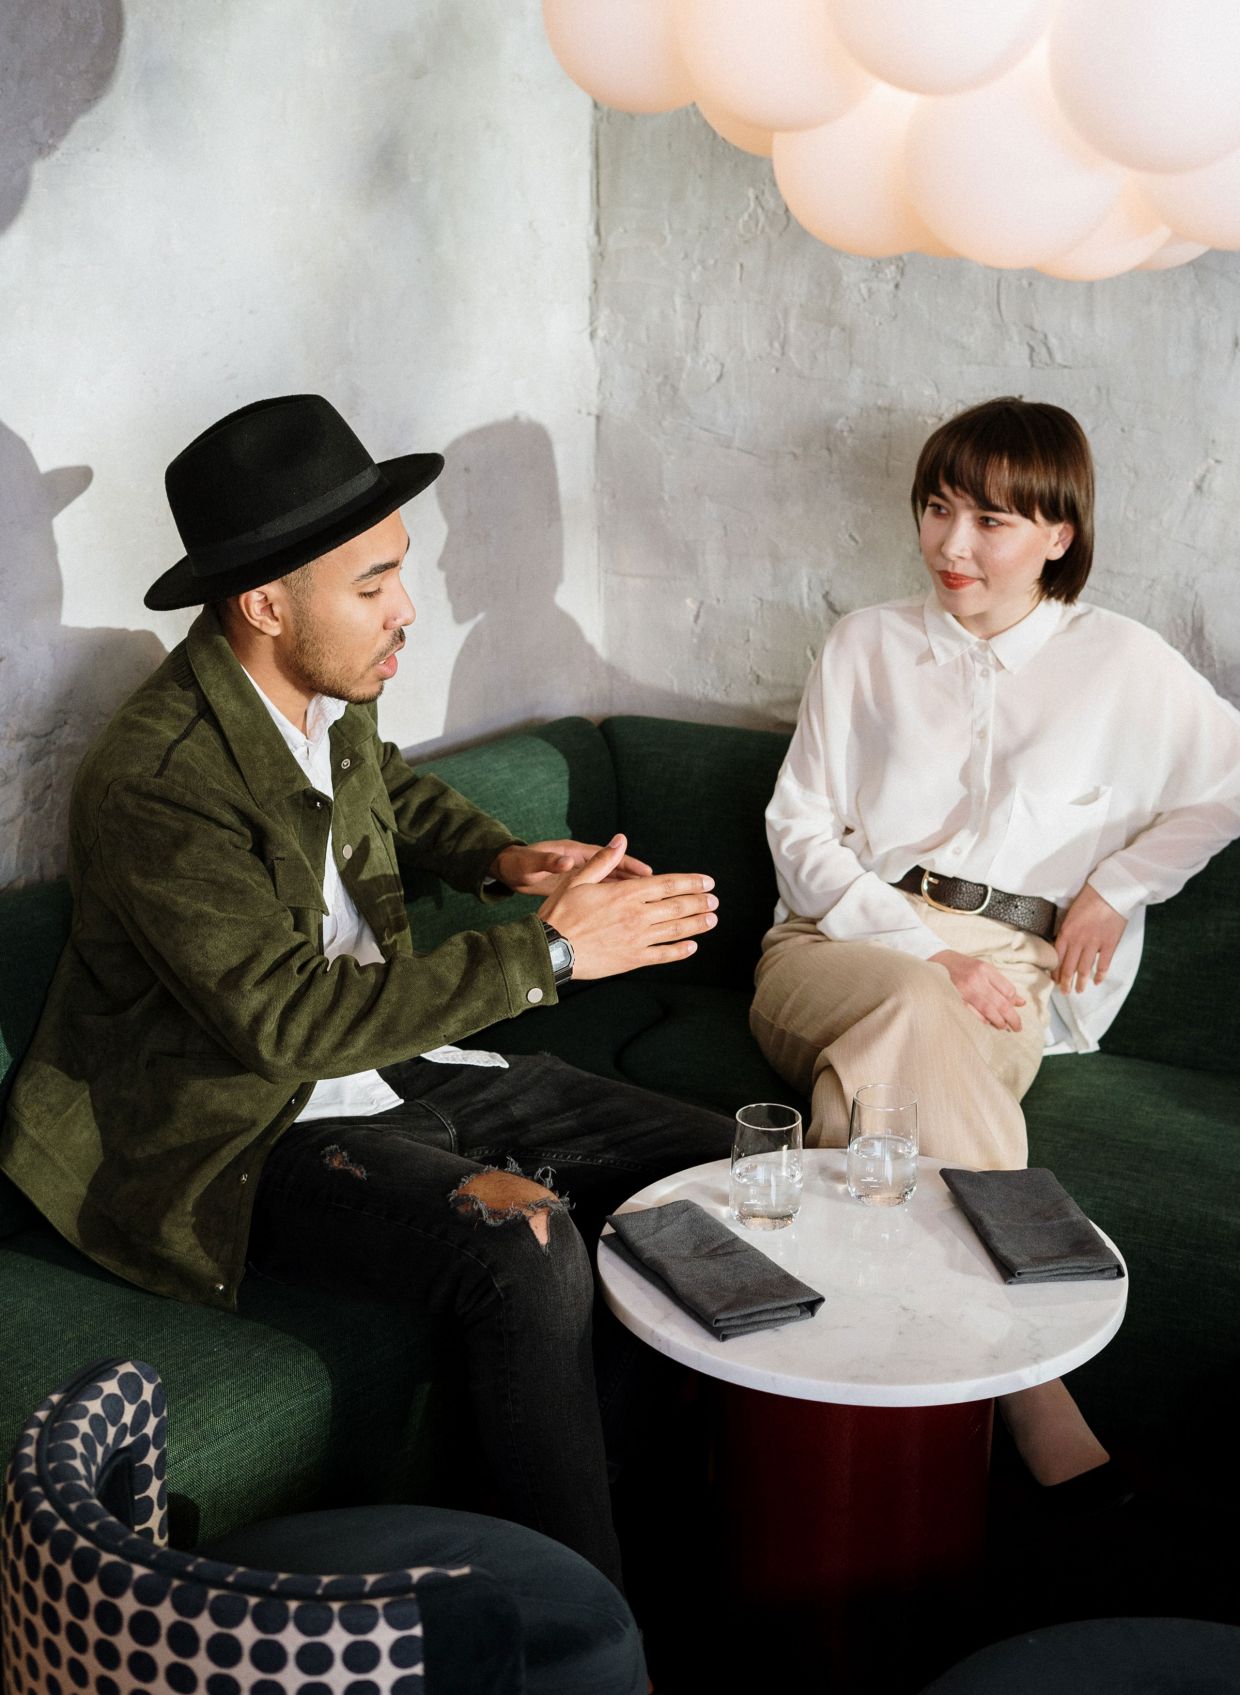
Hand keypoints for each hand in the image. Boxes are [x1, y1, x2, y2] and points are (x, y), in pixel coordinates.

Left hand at [491, 838, 652, 895]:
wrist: (509, 871)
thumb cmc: (521, 864)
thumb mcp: (534, 863)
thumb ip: (551, 861)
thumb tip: (566, 860)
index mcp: (575, 854)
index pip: (608, 858)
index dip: (629, 864)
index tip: (648, 873)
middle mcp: (582, 864)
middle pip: (615, 871)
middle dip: (637, 880)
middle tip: (661, 890)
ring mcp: (580, 877)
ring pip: (611, 884)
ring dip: (628, 892)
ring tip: (650, 904)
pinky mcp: (577, 889)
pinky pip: (600, 895)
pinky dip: (613, 901)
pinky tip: (626, 914)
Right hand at [536, 834, 718, 979]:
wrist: (551, 949)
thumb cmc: (561, 912)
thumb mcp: (579, 880)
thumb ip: (603, 861)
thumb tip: (620, 840)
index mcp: (626, 893)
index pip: (668, 885)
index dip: (691, 882)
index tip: (707, 882)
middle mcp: (636, 915)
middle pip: (677, 906)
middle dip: (699, 902)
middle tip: (715, 900)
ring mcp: (637, 939)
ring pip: (675, 930)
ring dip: (696, 924)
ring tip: (712, 920)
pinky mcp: (632, 959)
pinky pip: (662, 955)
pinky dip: (680, 951)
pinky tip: (692, 947)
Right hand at [930, 949, 1025, 1031]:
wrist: (936, 964)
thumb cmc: (962, 968)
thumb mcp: (983, 970)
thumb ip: (1001, 985)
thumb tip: (1021, 1002)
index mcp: (984, 969)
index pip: (1008, 990)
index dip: (1014, 1002)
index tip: (1015, 1008)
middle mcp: (975, 979)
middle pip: (1002, 1004)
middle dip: (1013, 1019)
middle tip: (1017, 1027)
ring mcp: (964, 991)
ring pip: (989, 1012)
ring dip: (999, 1022)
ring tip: (1003, 1026)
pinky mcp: (954, 1001)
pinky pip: (974, 1016)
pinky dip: (983, 1022)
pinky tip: (987, 1023)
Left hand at [1054, 883, 1126, 992]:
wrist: (1111, 891)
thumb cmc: (1090, 898)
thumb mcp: (1071, 914)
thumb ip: (1067, 931)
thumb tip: (1063, 946)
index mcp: (1066, 932)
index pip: (1057, 957)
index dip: (1055, 972)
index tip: (1054, 980)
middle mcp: (1078, 940)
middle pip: (1069, 966)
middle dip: (1065, 982)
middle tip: (1064, 992)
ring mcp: (1094, 943)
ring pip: (1084, 968)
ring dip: (1081, 982)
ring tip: (1079, 990)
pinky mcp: (1110, 944)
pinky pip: (1103, 964)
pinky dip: (1100, 975)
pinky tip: (1097, 982)